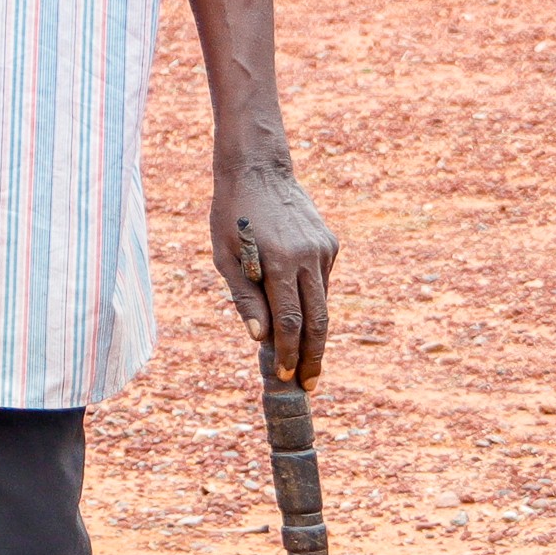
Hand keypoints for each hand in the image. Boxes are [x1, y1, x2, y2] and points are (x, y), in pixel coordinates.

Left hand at [218, 153, 336, 388]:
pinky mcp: (331, 245)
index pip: (290, 322)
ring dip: (314, 333)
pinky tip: (299, 311)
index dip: (289, 353)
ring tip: (305, 361)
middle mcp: (310, 258)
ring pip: (323, 303)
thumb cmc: (231, 215)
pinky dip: (311, 301)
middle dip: (313, 356)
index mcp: (281, 262)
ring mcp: (325, 251)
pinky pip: (321, 282)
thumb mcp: (224, 255)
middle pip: (318, 321)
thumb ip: (244, 296)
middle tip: (309, 383)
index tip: (287, 376)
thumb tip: (259, 337)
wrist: (258, 171)